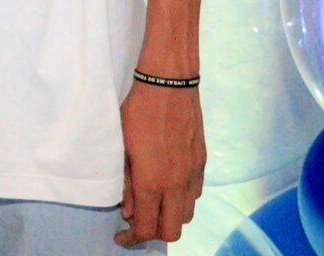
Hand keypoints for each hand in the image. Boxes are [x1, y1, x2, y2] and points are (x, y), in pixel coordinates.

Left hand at [118, 82, 203, 246]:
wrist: (169, 84)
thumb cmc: (138, 111)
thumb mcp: (122, 147)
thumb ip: (126, 182)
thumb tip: (129, 210)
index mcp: (153, 182)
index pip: (147, 228)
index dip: (133, 239)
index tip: (121, 237)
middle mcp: (177, 184)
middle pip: (172, 231)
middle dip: (153, 234)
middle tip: (136, 223)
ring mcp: (193, 174)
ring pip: (186, 214)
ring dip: (168, 216)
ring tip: (150, 204)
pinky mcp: (201, 162)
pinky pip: (194, 194)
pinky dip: (181, 200)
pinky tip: (167, 186)